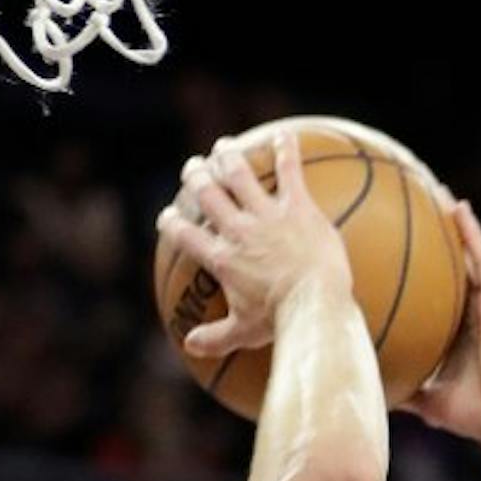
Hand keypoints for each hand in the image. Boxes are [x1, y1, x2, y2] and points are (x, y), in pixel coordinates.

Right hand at [159, 131, 352, 358]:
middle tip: (191, 168)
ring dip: (228, 157)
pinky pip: (290, 171)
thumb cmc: (278, 321)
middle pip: (208, 196)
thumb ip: (215, 338)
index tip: (166, 217)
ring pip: (240, 175)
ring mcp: (267, 214)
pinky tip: (285, 134)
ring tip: (223, 146)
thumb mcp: (242, 333)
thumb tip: (191, 346)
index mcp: (222, 259)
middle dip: (195, 178)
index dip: (172, 224)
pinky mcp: (297, 206)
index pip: (187, 236)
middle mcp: (239, 230)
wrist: (313, 302)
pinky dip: (286, 150)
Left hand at [401, 202, 480, 443]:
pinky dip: (471, 232)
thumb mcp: (427, 400)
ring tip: (437, 190)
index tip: (401, 248)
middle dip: (439, 234)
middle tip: (416, 204)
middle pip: (455, 264)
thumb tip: (371, 394)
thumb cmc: (472, 413)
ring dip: (456, 222)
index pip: (441, 291)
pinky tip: (458, 207)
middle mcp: (475, 310)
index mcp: (460, 330)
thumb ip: (405, 391)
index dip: (426, 267)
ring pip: (471, 252)